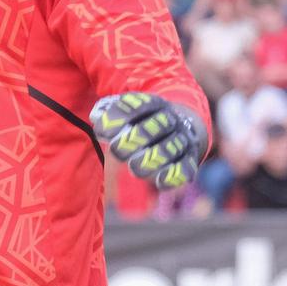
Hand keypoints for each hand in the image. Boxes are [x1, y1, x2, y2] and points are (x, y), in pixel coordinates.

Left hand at [90, 93, 204, 189]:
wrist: (180, 128)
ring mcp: (182, 139)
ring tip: (134, 168)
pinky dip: (173, 174)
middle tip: (115, 150)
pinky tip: (159, 181)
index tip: (101, 130)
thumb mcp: (130, 113)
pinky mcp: (190, 159)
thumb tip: (97, 118)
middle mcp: (171, 119)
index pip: (139, 106)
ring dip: (152, 158)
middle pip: (157, 126)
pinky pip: (185, 167)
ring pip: (171, 147)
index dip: (120, 116)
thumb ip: (111, 115)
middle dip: (135, 138)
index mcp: (154, 104)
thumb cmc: (144, 124)